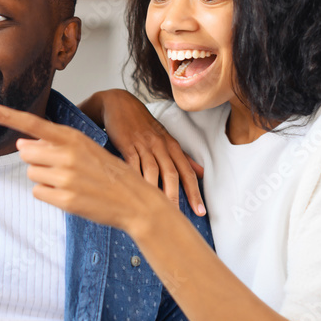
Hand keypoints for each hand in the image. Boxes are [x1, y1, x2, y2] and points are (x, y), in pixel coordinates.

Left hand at [0, 102, 166, 232]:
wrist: (135, 201)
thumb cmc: (109, 173)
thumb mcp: (87, 148)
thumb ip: (54, 144)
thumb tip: (21, 144)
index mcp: (73, 137)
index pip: (33, 124)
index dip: (7, 116)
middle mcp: (67, 155)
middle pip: (27, 153)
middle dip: (38, 160)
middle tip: (63, 167)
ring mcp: (66, 178)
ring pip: (31, 174)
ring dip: (44, 178)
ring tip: (70, 181)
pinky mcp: (65, 200)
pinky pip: (38, 193)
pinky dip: (49, 194)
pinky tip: (69, 195)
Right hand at [81, 90, 204, 215]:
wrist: (119, 104)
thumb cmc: (143, 124)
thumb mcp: (165, 138)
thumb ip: (182, 157)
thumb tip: (201, 173)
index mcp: (172, 146)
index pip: (187, 172)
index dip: (194, 192)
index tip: (200, 211)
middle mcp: (160, 145)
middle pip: (172, 173)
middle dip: (176, 196)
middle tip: (177, 216)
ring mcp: (143, 145)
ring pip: (153, 170)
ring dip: (155, 191)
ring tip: (157, 209)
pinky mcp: (126, 144)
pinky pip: (132, 164)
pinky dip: (134, 178)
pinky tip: (135, 192)